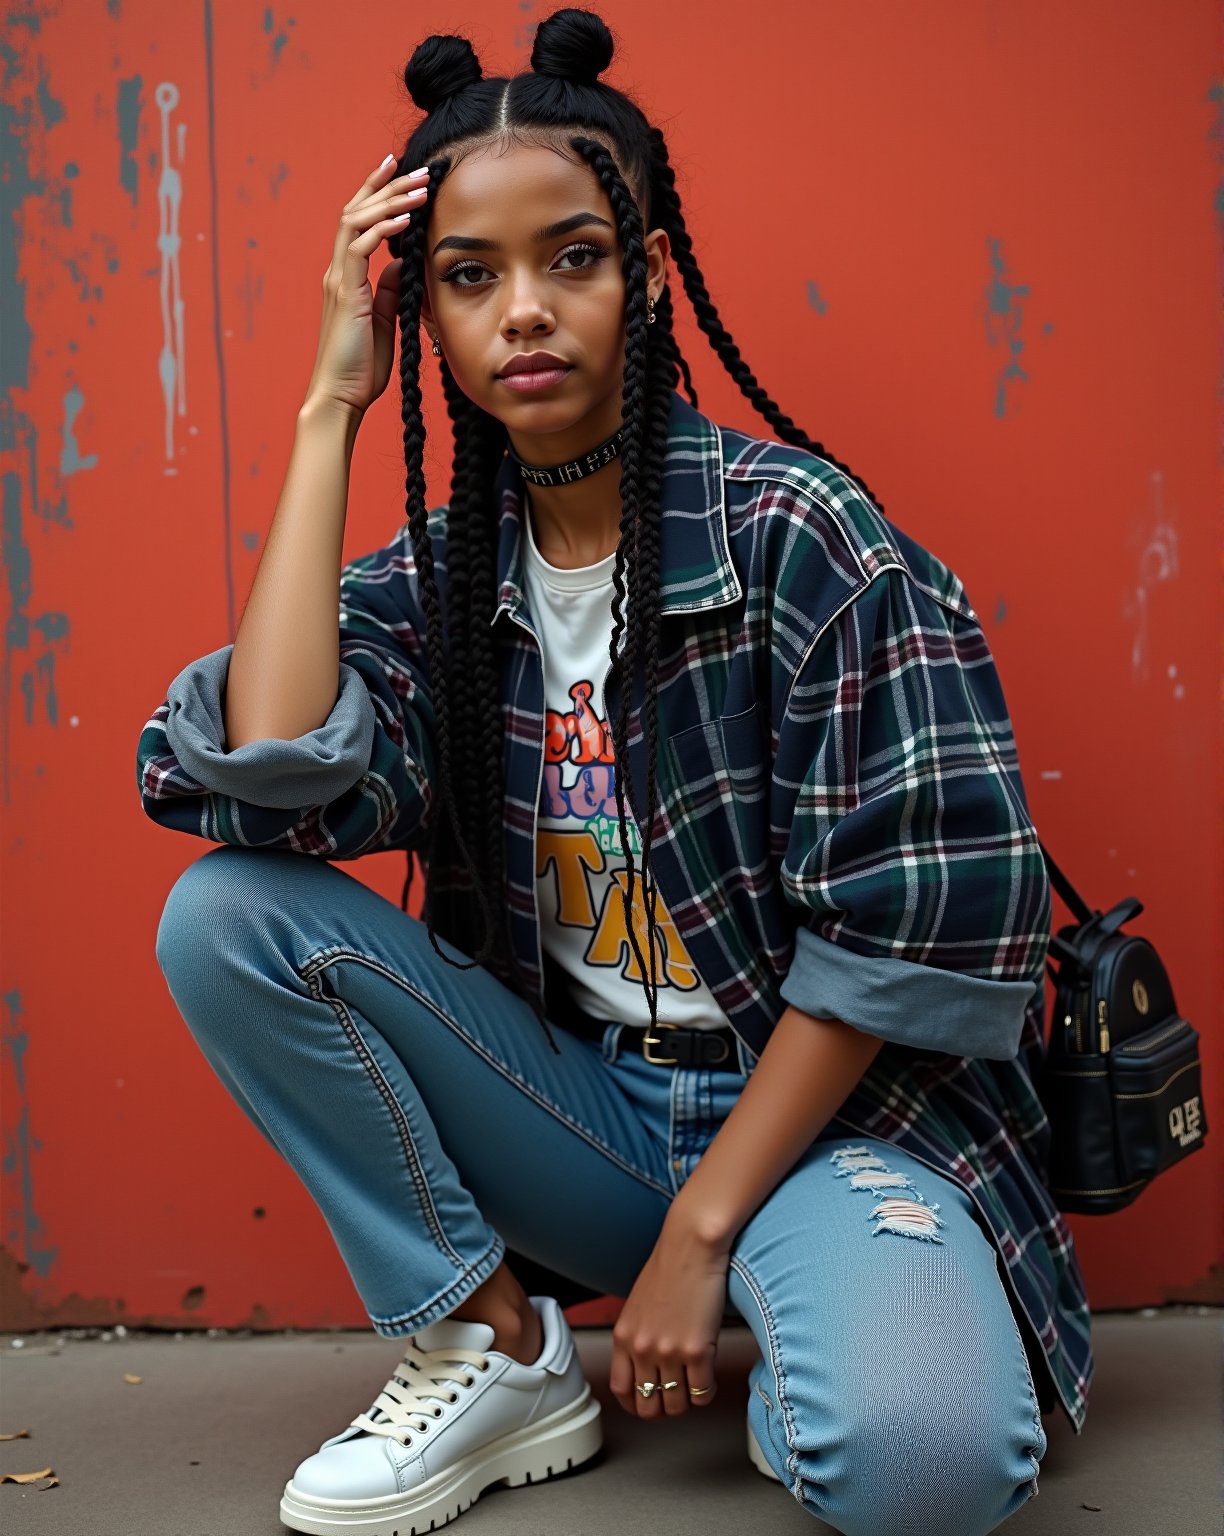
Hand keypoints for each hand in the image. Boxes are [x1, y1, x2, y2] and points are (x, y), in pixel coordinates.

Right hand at [302, 153, 431, 417]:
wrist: (341, 397)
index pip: (359, 221)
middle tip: (419, 168)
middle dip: (387, 185)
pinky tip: (407, 218)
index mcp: (347, 276)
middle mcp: (338, 271)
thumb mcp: (384, 321)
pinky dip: (383, 228)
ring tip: (420, 185)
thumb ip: (389, 291)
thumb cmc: (361, 367)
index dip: (378, 193)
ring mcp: (339, 280)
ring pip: (356, 221)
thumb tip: (400, 264)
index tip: (401, 171)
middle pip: (356, 210)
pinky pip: (360, 248)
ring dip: (389, 199)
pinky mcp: (345, 293)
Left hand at [609, 1209, 729, 1419]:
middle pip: (648, 1406)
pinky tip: (709, 1379)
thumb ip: (637, 1336)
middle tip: (676, 1399)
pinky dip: (707, 1392)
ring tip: (695, 1387)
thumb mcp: (638, 1305)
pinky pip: (702, 1393)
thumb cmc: (670, 1267)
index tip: (648, 1405)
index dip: (636, 1405)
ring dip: (687, 1402)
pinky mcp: (698, 1351)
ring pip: (676, 1405)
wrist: (692, 1246)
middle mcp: (642, 1349)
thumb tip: (646, 1365)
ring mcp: (669, 1352)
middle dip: (663, 1409)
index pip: (621, 1390)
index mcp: (624, 1336)